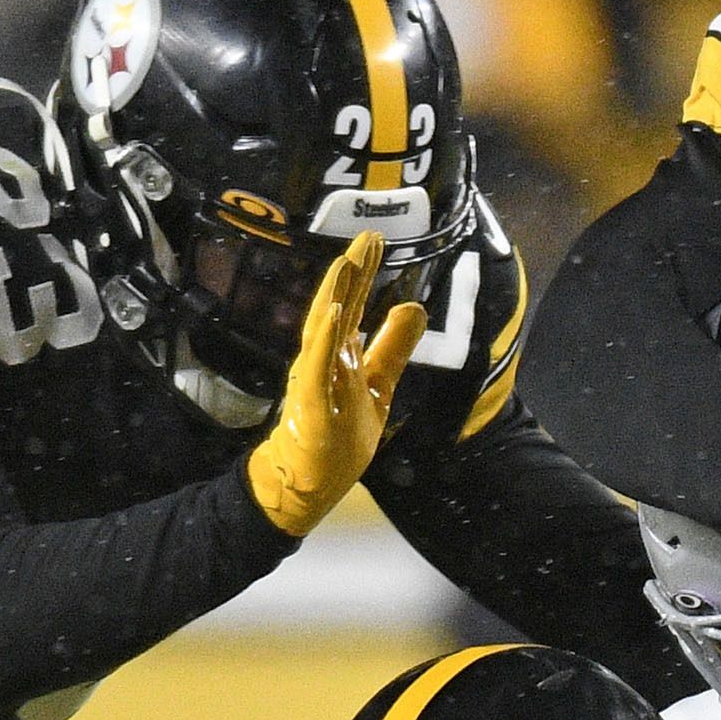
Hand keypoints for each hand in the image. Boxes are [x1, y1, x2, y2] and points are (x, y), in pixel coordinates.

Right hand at [244, 233, 424, 536]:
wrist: (306, 483)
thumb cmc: (337, 434)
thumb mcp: (379, 385)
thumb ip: (394, 347)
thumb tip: (414, 305)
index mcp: (341, 355)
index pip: (354, 305)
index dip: (365, 273)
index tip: (377, 239)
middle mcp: (324, 361)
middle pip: (339, 308)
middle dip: (353, 272)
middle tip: (368, 236)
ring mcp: (314, 381)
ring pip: (323, 331)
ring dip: (335, 296)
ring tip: (346, 262)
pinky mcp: (311, 406)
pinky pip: (317, 369)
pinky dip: (325, 340)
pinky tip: (336, 312)